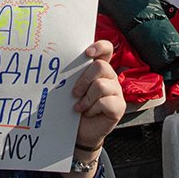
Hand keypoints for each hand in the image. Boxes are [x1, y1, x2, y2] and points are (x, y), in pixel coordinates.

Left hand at [71, 40, 124, 158]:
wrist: (80, 131)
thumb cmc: (74, 105)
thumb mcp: (72, 87)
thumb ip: (73, 75)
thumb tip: (59, 65)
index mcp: (99, 68)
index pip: (106, 48)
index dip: (99, 47)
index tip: (87, 53)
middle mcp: (110, 76)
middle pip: (100, 66)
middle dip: (84, 80)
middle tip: (74, 93)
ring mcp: (116, 91)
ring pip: (101, 85)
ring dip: (86, 98)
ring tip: (79, 107)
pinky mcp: (119, 106)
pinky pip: (105, 102)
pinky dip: (92, 108)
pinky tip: (88, 112)